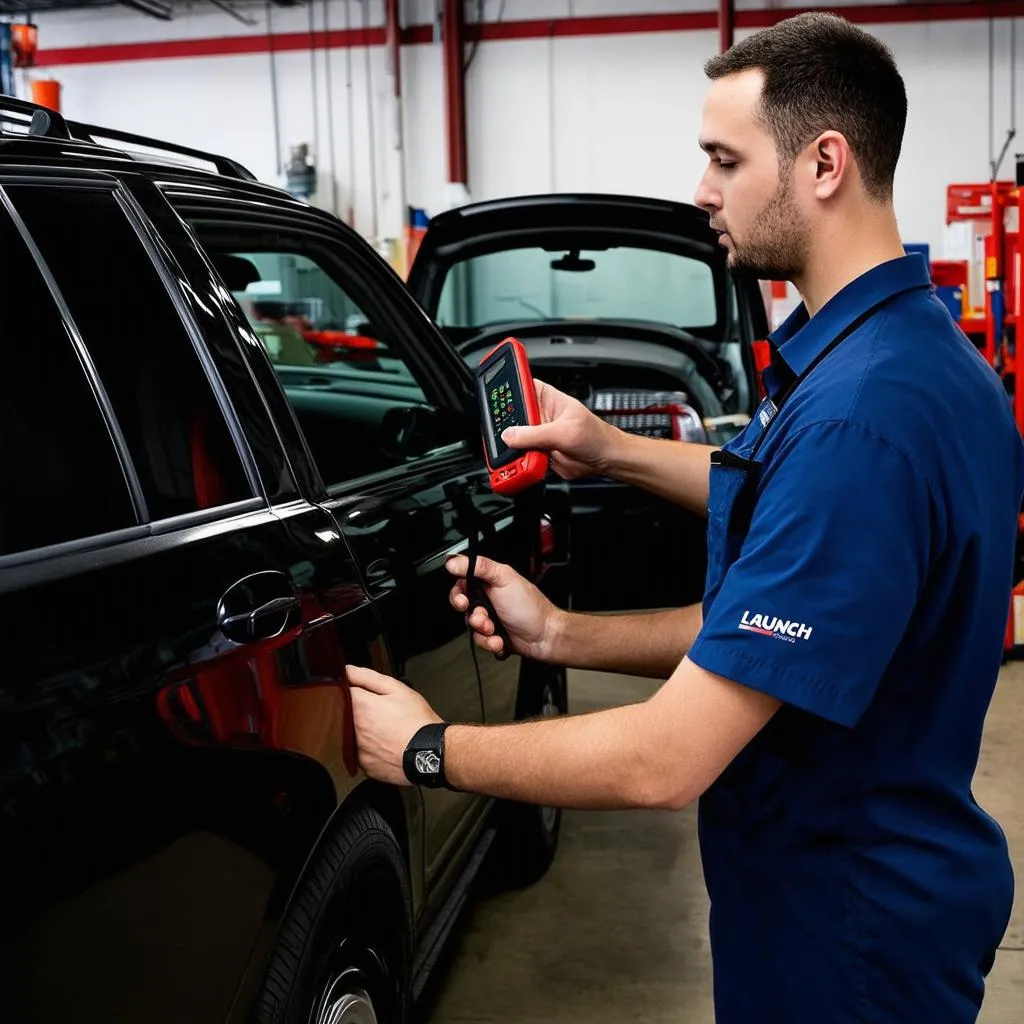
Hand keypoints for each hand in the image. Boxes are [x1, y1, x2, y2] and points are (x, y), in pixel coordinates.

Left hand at [347, 665, 442, 786]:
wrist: (431, 752)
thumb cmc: (417, 720)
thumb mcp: (396, 689)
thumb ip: (367, 677)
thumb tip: (347, 671)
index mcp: (360, 707)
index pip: (343, 694)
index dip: (356, 691)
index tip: (368, 696)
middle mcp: (354, 730)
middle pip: (346, 716)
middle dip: (360, 712)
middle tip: (381, 714)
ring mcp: (358, 750)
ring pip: (353, 736)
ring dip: (364, 732)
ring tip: (385, 731)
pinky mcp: (365, 766)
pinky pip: (362, 754)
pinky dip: (371, 749)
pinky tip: (386, 746)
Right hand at [446, 554, 561, 660]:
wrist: (544, 636)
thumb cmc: (530, 607)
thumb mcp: (504, 578)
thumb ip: (479, 566)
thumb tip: (454, 561)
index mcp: (489, 582)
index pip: (462, 583)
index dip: (458, 593)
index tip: (462, 600)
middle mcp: (488, 599)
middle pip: (463, 608)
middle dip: (473, 616)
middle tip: (482, 618)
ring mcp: (490, 618)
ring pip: (470, 627)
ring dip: (482, 631)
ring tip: (495, 629)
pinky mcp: (491, 635)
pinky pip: (479, 641)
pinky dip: (489, 642)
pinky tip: (499, 640)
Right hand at [501, 379, 620, 479]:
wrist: (603, 460)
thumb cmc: (594, 436)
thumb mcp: (564, 432)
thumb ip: (535, 434)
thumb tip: (511, 435)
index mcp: (546, 397)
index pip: (520, 385)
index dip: (506, 386)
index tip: (492, 392)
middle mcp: (538, 414)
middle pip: (511, 414)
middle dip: (504, 423)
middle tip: (500, 431)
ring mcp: (536, 434)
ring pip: (512, 437)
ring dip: (510, 445)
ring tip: (510, 450)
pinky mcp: (536, 451)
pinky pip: (519, 455)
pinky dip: (516, 460)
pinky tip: (517, 462)